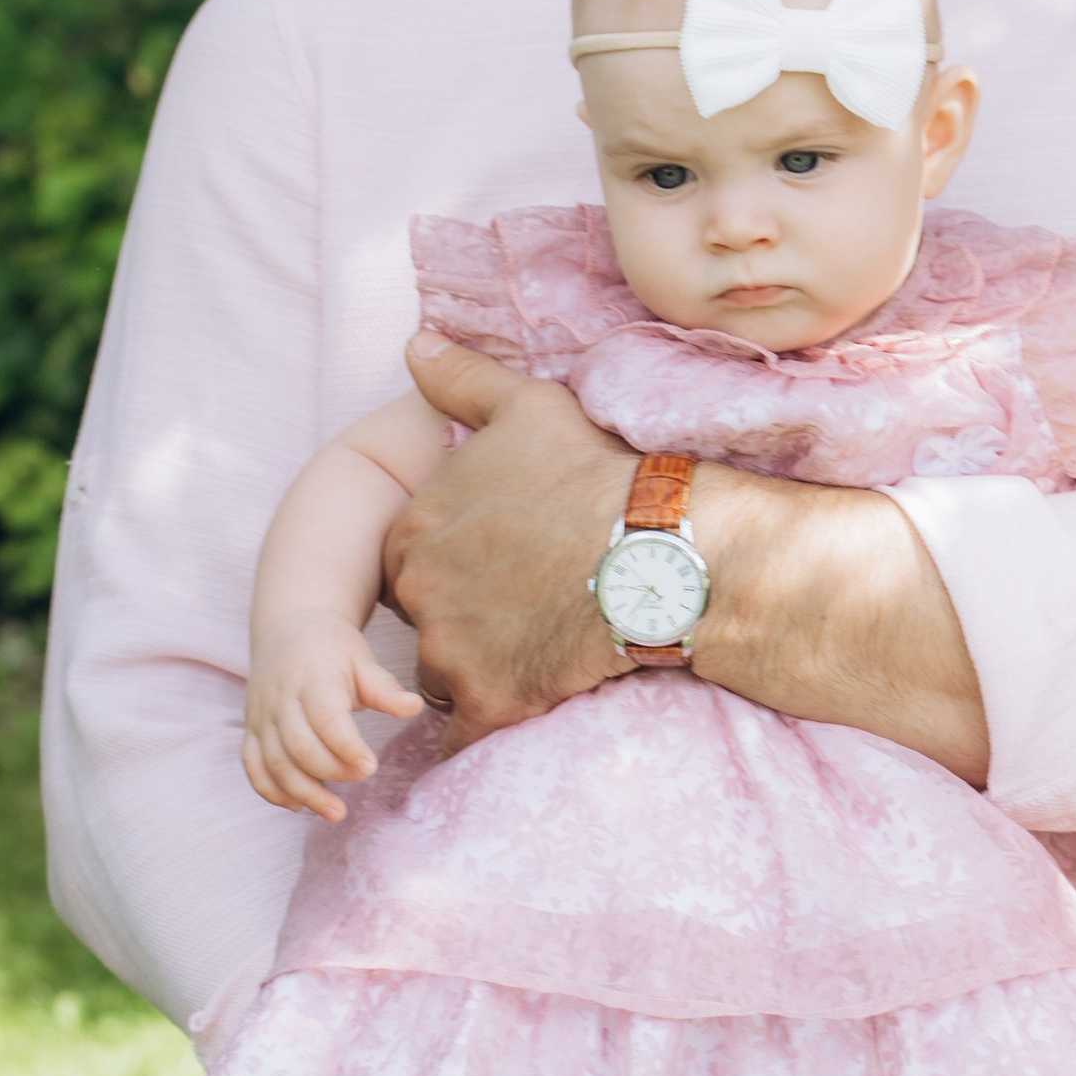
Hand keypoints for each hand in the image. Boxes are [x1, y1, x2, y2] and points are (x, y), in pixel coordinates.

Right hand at [243, 614, 424, 818]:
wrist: (289, 628)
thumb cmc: (334, 648)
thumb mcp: (362, 660)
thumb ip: (384, 688)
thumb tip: (414, 708)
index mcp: (312, 679)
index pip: (325, 718)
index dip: (346, 746)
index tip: (371, 768)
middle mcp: (281, 700)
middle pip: (298, 746)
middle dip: (330, 771)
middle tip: (361, 781)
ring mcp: (262, 716)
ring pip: (274, 762)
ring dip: (303, 792)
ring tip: (335, 812)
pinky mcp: (252, 729)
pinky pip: (253, 766)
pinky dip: (271, 790)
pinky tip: (298, 806)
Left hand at [384, 336, 630, 747]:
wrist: (663, 550)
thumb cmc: (598, 473)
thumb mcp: (528, 407)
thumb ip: (460, 379)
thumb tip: (414, 341)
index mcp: (414, 527)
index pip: (412, 561)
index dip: (460, 564)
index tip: (507, 562)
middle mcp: (418, 592)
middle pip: (426, 620)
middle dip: (464, 620)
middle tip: (527, 607)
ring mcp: (450, 652)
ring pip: (444, 676)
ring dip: (479, 671)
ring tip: (541, 650)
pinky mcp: (489, 702)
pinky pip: (467, 733)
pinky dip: (490, 725)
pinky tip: (530, 704)